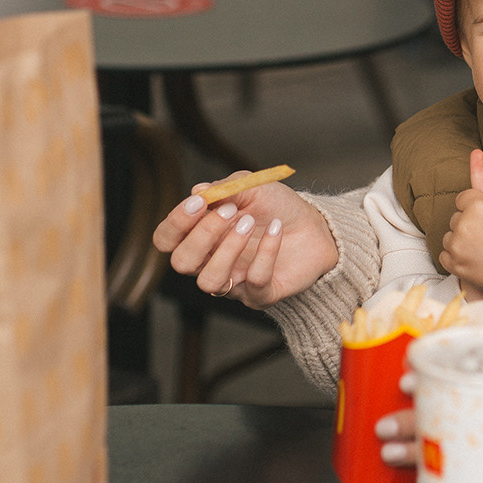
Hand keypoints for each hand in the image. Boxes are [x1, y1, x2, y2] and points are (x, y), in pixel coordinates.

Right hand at [151, 172, 337, 308]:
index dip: (176, 223)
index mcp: (200, 236)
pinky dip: (266, 253)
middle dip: (203, 234)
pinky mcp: (261, 295)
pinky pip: (254, 283)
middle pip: (182, 262)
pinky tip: (276, 229)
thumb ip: (225, 188)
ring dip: (227, 249)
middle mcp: (210, 263)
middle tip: (232, 211)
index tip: (199, 202)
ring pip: (209, 281)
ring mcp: (234, 283)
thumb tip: (198, 191)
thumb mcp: (252, 188)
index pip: (166, 239)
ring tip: (248, 222)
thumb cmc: (276, 207)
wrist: (316, 226)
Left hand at [375, 388, 482, 482]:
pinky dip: (448, 479)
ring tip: (392, 454)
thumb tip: (466, 354)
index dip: (434, 379)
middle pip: (454, 416)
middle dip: (415, 421)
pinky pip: (475, 481)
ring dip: (419, 453)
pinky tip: (426, 482)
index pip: (468, 378)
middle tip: (386, 425)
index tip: (406, 379)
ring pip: (457, 451)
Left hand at [441, 158, 482, 301]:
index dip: (476, 203)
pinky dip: (456, 254)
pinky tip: (473, 254)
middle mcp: (463, 225)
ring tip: (482, 242)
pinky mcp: (455, 265)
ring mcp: (457, 246)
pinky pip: (446, 254)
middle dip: (469, 219)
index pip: (465, 197)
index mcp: (477, 207)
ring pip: (451, 234)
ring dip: (462, 236)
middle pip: (457, 216)